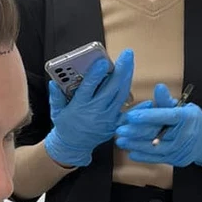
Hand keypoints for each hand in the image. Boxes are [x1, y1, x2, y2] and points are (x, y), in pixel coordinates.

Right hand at [43, 49, 134, 166]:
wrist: (72, 146)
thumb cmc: (65, 126)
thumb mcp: (56, 111)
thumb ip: (56, 97)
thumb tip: (53, 83)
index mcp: (79, 106)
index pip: (88, 88)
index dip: (96, 75)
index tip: (102, 62)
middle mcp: (95, 112)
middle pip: (110, 89)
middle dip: (120, 70)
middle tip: (126, 55)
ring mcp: (107, 119)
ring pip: (120, 96)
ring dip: (127, 78)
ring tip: (130, 63)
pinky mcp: (114, 125)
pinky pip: (128, 116)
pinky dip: (138, 109)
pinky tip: (148, 101)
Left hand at [115, 84, 201, 167]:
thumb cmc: (191, 121)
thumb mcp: (182, 107)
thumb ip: (166, 100)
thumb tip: (158, 87)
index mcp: (187, 117)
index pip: (166, 116)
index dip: (147, 116)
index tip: (131, 116)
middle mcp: (185, 135)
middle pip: (157, 134)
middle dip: (136, 133)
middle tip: (120, 130)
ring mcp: (181, 149)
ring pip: (155, 149)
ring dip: (136, 145)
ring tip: (121, 141)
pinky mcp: (177, 160)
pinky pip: (158, 159)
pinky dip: (144, 156)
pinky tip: (131, 152)